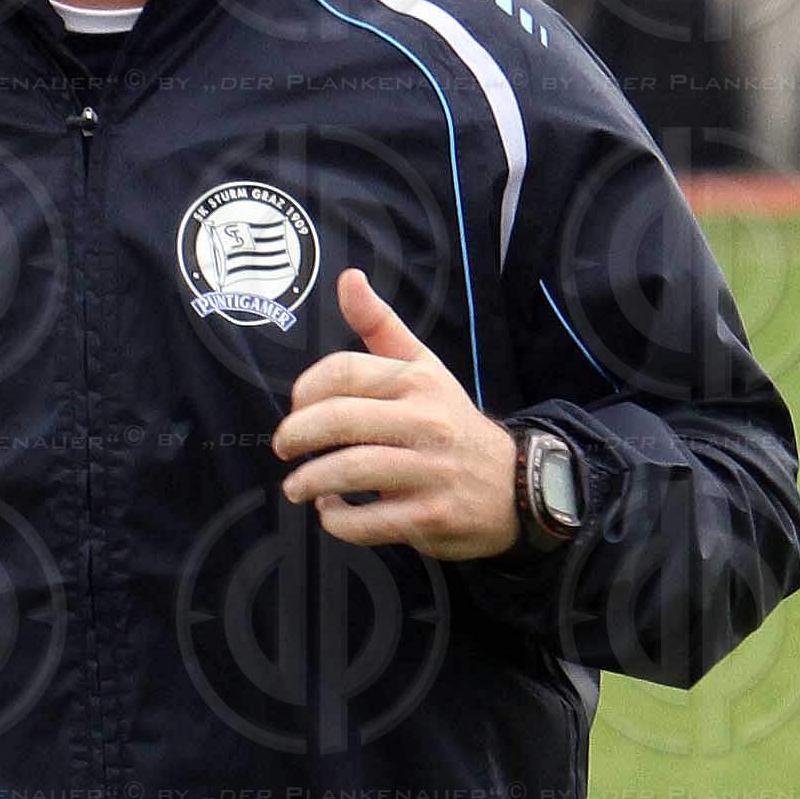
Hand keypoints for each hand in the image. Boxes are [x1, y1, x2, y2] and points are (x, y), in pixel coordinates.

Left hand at [272, 270, 519, 555]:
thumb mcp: (424, 368)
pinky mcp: (430, 517)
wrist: (516, 485)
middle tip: (282, 448)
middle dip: (296, 436)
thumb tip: (347, 277)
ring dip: (309, 481)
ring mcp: (430, 471)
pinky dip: (336, 519)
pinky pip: (367, 521)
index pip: (345, 371)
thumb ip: (380, 326)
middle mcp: (427, 422)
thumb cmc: (450, 423)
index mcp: (418, 381)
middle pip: (340, 420)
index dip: (306, 389)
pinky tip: (332, 510)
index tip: (295, 407)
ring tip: (296, 487)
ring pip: (350, 471)